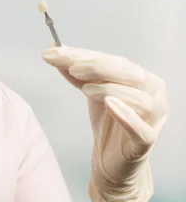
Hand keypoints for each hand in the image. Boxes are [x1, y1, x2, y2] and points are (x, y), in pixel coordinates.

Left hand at [42, 46, 168, 200]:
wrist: (110, 159)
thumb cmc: (106, 120)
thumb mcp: (89, 91)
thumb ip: (76, 72)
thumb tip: (54, 49)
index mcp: (141, 78)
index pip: (113, 61)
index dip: (84, 55)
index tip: (55, 52)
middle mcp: (153, 94)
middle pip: (129, 74)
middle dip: (97, 66)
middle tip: (71, 66)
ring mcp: (154, 119)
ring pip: (138, 98)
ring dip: (109, 89)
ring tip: (85, 89)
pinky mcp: (146, 142)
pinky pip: (141, 130)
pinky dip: (126, 116)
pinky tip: (110, 105)